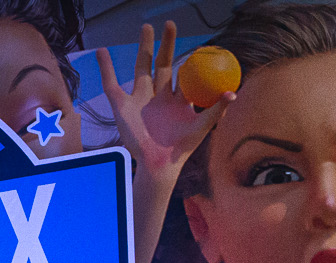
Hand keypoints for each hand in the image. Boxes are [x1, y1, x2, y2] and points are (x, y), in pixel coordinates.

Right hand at [94, 23, 230, 181]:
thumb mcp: (202, 128)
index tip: (197, 44)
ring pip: (141, 67)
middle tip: (170, 24)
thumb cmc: (181, 149)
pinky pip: (112, 85)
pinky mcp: (122, 107)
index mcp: (177, 100)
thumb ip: (216, 109)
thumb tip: (234, 92)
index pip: (183, 73)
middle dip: (166, 45)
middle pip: (162, 64)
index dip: (189, 58)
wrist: (158, 165)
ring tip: (146, 27)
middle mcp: (158, 97)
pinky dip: (106, 69)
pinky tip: (102, 51)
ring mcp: (140, 100)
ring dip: (143, 47)